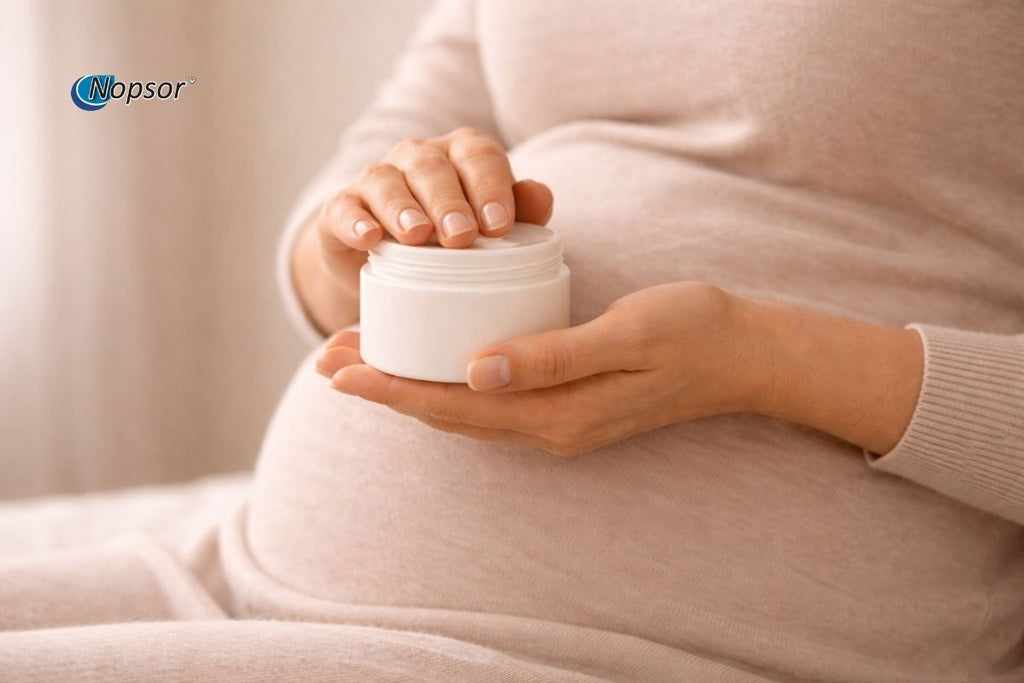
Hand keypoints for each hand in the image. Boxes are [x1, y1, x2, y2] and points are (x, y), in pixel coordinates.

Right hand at [293, 127, 553, 332]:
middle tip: (462, 238)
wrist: (391, 268)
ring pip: (386, 181)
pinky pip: (344, 209)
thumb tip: (541, 196)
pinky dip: (355, 222)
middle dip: (449, 201)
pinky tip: (369, 237)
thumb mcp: (491, 228)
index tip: (499, 226)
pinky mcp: (340, 211)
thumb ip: (522, 211)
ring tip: (418, 235)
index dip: (491, 187)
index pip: (479, 156)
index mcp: (460, 156)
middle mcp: (417, 158)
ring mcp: (377, 181)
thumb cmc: (454, 242)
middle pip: (432, 167)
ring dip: (403, 207)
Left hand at [316, 282, 769, 455]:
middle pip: (449, 413)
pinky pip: (491, 402)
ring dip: (412, 387)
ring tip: (365, 360)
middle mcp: (551, 428)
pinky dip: (450, 384)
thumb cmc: (692, 332)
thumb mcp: (626, 333)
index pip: (455, 406)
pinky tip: (434, 360)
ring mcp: (560, 422)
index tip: (339, 368)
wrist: (746, 354)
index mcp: (558, 414)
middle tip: (330, 359)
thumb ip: (552, 356)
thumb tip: (477, 370)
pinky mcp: (568, 406)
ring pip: (466, 410)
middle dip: (387, 388)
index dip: (393, 388)